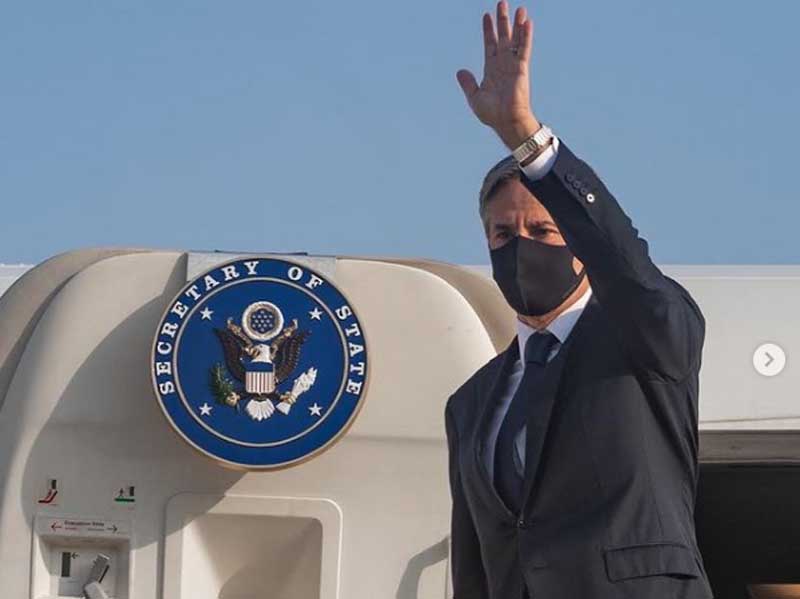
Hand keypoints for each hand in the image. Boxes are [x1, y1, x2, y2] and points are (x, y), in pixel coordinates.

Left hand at [456, 1, 539, 149]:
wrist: (506, 122)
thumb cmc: (492, 114)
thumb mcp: (474, 97)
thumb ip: (468, 83)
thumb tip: (460, 71)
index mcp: (491, 69)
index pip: (489, 44)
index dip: (488, 30)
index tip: (486, 16)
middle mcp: (503, 64)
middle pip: (502, 37)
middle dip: (502, 21)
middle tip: (502, 3)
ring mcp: (513, 65)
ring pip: (515, 40)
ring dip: (516, 24)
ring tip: (519, 8)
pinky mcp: (521, 69)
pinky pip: (524, 49)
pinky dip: (526, 36)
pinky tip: (527, 23)